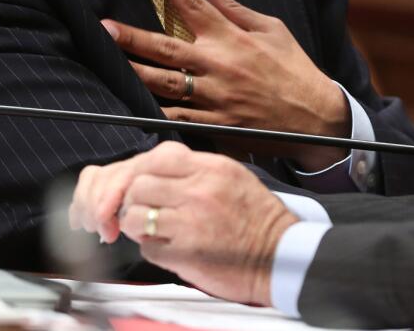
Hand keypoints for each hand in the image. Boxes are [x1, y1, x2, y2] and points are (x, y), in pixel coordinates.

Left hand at [69, 141, 295, 305]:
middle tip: (142, 209)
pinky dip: (152, 249)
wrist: (280, 255)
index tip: (139, 184)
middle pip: (138, 185)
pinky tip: (168, 248)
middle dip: (133, 199)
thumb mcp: (232, 176)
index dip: (140, 171)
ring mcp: (190, 222)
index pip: (156, 157)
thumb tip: (155, 171)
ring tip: (152, 230)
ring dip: (136, 225)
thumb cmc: (257, 218)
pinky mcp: (185, 253)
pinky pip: (147, 247)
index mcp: (211, 168)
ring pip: (133, 216)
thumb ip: (196, 170)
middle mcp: (199, 190)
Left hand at [102, 0, 349, 170]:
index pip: (193, 4)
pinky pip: (177, 117)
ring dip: (133, 72)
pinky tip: (132, 104)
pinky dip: (154, 111)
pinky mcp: (215, 124)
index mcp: (232, 38)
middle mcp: (218, 66)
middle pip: (165, 47)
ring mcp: (214, 97)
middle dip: (131, 36)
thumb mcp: (272, 30)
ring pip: (163, 84)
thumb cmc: (294, 69)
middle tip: (104, 26)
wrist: (315, 118)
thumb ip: (236, 9)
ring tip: (109, 64)